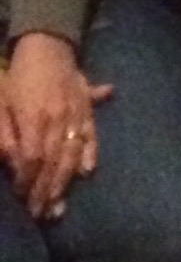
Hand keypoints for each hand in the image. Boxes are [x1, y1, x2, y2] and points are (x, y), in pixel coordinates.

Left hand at [3, 32, 112, 217]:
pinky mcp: (87, 112)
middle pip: (54, 162)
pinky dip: (90, 155)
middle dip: (46, 191)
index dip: (28, 180)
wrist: (49, 47)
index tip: (22, 198)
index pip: (33, 157)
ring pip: (72, 155)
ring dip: (65, 182)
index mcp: (35, 117)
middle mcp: (59, 120)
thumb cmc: (18, 76)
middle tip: (41, 214)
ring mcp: (76, 116)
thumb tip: (10, 160)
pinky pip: (91, 137)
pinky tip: (86, 172)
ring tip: (59, 205)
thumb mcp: (1, 100)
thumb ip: (5, 132)